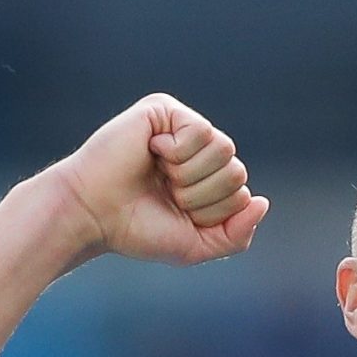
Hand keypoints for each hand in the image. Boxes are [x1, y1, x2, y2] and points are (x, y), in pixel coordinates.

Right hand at [42, 93, 268, 269]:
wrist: (94, 214)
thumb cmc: (138, 230)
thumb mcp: (196, 245)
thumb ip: (236, 234)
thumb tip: (262, 202)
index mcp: (206, 181)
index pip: (241, 193)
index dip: (212, 212)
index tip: (176, 213)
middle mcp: (197, 153)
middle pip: (237, 171)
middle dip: (202, 195)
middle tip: (167, 194)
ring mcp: (181, 129)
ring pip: (225, 150)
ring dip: (191, 175)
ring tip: (161, 175)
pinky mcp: (165, 110)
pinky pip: (201, 131)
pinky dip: (178, 152)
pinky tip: (152, 152)